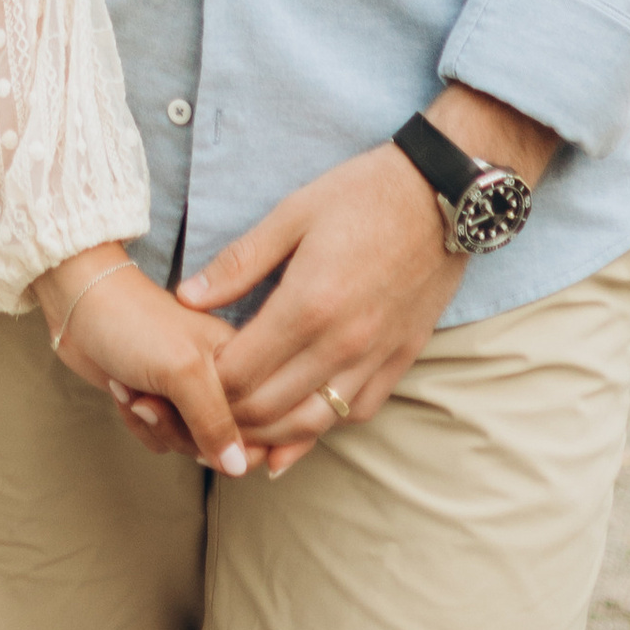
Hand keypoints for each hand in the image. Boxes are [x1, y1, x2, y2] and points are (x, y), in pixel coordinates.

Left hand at [35, 247, 258, 475]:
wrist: (79, 305)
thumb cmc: (135, 321)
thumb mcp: (183, 369)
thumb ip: (215, 420)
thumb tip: (238, 467)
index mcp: (244, 359)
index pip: (266, 424)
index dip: (235, 436)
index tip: (197, 418)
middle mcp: (225, 378)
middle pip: (226, 445)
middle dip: (184, 433)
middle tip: (158, 399)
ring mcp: (192, 392)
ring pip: (190, 447)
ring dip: (155, 425)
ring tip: (136, 388)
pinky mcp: (163, 402)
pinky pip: (163, 441)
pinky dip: (138, 423)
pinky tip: (124, 389)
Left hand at [178, 89, 556, 476]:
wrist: (442, 194)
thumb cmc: (363, 194)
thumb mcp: (293, 213)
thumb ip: (239, 262)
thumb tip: (188, 298)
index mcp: (308, 304)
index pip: (240, 373)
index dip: (205, 384)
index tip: (187, 375)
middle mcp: (342, 343)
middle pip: (269, 409)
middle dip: (227, 417)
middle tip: (201, 408)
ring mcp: (375, 357)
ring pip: (312, 424)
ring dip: (270, 435)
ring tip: (239, 431)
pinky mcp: (400, 360)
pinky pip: (354, 413)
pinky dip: (321, 427)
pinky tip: (296, 424)